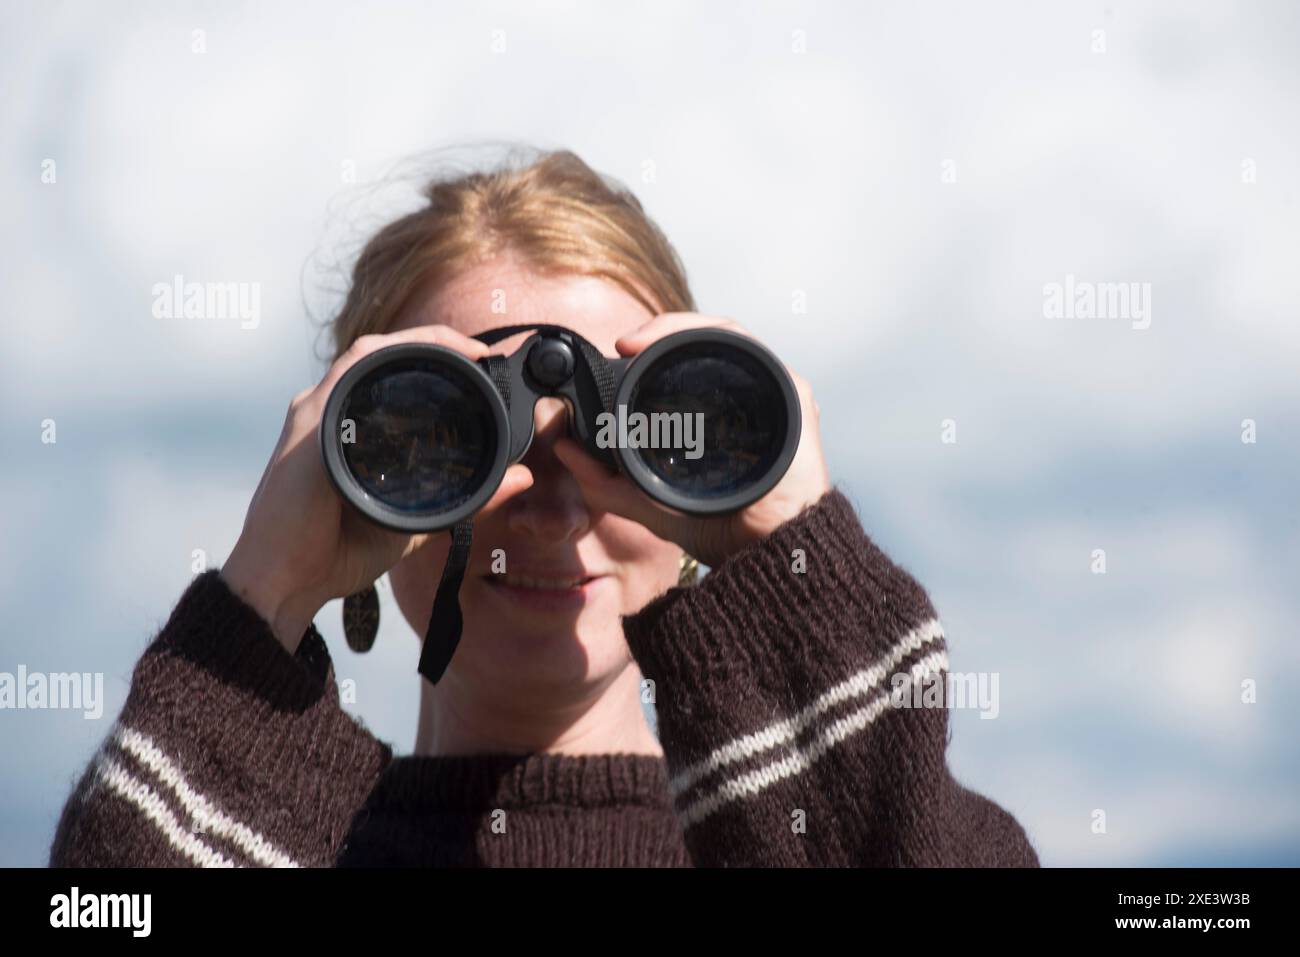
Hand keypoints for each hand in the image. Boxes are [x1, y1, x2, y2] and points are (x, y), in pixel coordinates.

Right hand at [220, 325, 533, 652]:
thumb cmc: (337, 551)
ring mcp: (315, 415)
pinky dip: (386, 361)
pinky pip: (346, 375)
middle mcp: (330, 411)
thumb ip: (469, 500)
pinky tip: (419, 360)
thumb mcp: (418, 522)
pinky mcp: (308, 427)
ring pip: (367, 353)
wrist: (285, 581)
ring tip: (463, 349)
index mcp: (350, 428)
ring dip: (418, 343)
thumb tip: (522, 480)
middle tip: (483, 353)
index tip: (484, 363)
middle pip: (384, 354)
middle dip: (437, 342)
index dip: (439, 358)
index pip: (395, 375)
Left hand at [553, 313, 830, 568]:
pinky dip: (714, 336)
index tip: (615, 352)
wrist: (768, 551)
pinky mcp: (790, 391)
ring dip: (679, 328)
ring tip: (641, 342)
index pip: (682, 365)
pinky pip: (751, 348)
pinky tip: (683, 344)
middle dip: (660, 332)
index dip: (649, 349)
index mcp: (716, 416)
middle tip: (624, 344)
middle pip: (701, 343)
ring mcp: (769, 391)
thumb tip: (563, 450)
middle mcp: (743, 398)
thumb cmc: (723, 531)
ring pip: (724, 335)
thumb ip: (604, 483)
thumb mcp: (649, 504)